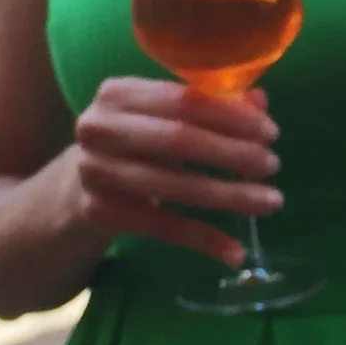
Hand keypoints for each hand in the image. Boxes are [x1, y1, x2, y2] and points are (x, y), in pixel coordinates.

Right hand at [63, 76, 280, 269]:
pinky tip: (236, 251)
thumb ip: (210, 107)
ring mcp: (94, 171)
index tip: (271, 132)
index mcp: (117, 93)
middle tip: (273, 165)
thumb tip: (260, 102)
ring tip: (271, 201)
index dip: (232, 116)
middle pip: (179, 139)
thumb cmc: (133, 144)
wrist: (72, 189)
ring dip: (229, 196)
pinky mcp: (99, 212)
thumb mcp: (163, 119)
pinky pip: (162, 227)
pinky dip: (203, 239)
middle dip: (233, 153)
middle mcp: (98, 128)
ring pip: (174, 186)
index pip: (184, 98)